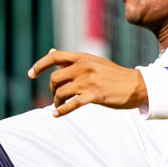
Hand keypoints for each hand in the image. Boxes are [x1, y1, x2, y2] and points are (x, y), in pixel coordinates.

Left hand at [28, 50, 146, 116]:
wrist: (136, 85)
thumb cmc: (112, 75)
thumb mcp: (93, 61)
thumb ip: (71, 59)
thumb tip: (50, 52)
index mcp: (83, 57)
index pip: (54, 56)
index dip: (40, 65)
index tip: (30, 74)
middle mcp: (84, 67)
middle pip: (55, 78)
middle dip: (52, 89)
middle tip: (57, 96)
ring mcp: (89, 81)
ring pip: (61, 92)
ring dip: (57, 101)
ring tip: (60, 106)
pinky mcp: (95, 96)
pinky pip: (72, 104)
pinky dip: (62, 111)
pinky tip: (57, 114)